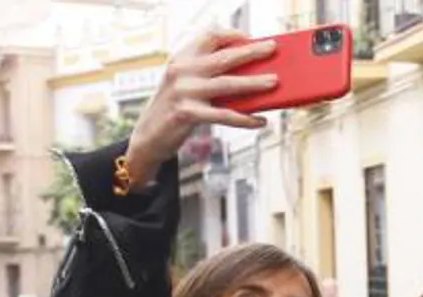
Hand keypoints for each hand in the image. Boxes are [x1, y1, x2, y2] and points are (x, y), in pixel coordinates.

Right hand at [125, 29, 277, 184]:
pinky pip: (225, 115)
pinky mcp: (188, 113)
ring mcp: (184, 91)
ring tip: (274, 82)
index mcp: (182, 58)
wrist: (148, 136)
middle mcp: (182, 70)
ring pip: (228, 84)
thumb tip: (251, 75)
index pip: (208, 37)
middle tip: (272, 48)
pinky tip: (261, 121)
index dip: (231, 35)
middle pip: (223, 57)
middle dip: (251, 52)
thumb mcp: (186, 84)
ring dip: (255, 83)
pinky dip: (246, 119)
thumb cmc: (175, 108)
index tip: (251, 37)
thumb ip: (209, 75)